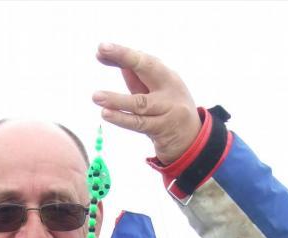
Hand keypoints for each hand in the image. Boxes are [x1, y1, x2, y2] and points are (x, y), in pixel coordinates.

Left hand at [93, 43, 201, 165]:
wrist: (191, 141)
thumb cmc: (167, 111)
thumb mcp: (155, 92)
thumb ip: (136, 79)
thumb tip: (114, 60)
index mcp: (167, 76)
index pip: (143, 60)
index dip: (123, 53)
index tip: (102, 48)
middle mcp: (169, 89)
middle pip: (147, 68)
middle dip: (124, 56)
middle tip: (102, 49)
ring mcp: (168, 110)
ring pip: (139, 103)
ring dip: (117, 99)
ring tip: (96, 96)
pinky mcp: (163, 130)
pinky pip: (139, 124)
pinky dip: (122, 118)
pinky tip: (106, 113)